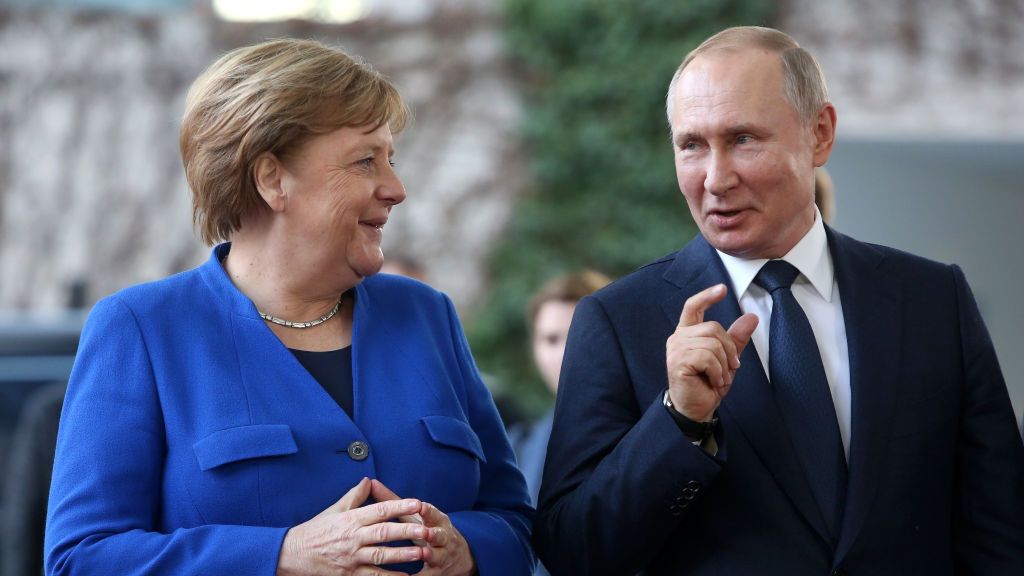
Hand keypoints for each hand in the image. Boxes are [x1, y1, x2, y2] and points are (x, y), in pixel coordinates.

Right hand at [276, 477, 429, 575]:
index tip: (417, 504)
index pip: (379, 510)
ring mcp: (351, 557)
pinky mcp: (349, 574)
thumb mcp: (334, 510)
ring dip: (403, 555)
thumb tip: (368, 480)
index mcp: (351, 519)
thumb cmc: (316, 531)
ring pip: (381, 555)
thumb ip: (354, 496)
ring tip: (422, 554)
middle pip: (384, 533)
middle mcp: (353, 537)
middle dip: (407, 531)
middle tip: (427, 530)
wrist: (292, 555)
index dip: (399, 506)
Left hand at [369, 480, 475, 575]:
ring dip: (431, 554)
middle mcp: (442, 537)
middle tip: (426, 532)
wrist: (457, 556)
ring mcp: (442, 555)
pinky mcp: (436, 572)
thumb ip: (394, 502)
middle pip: (439, 534)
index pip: (432, 513)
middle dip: (433, 533)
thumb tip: (371, 483)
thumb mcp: (415, 516)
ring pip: (437, 555)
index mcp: (437, 520)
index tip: (420, 506)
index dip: (427, 510)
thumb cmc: (428, 529)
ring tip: (423, 553)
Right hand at [666, 284, 757, 421]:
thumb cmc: (707, 384)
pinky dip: (717, 371)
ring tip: (719, 377)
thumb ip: (736, 338)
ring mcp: (676, 350)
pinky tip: (713, 381)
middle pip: (713, 327)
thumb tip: (751, 317)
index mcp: (687, 333)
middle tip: (731, 368)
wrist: (696, 409)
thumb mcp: (727, 359)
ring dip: (723, 364)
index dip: (707, 296)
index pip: (693, 307)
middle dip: (729, 348)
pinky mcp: (677, 362)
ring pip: (712, 344)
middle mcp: (678, 338)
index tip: (722, 288)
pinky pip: (707, 357)